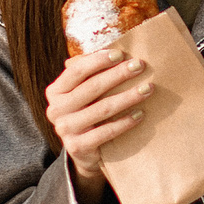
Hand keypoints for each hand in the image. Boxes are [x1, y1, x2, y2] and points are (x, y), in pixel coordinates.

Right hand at [45, 47, 151, 203]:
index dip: (98, 60)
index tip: (121, 54)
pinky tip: (140, 114)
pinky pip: (106, 132)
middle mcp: (56, 110)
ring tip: (147, 88)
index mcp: (55, 91)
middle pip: (92, 88)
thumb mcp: (83, 93)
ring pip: (102, 109)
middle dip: (118, 75)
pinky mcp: (78, 147)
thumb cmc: (87, 112)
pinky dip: (125, 122)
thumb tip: (116, 50)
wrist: (84, 152)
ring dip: (128, 97)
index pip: (77, 70)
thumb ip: (90, 73)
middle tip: (140, 66)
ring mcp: (65, 130)